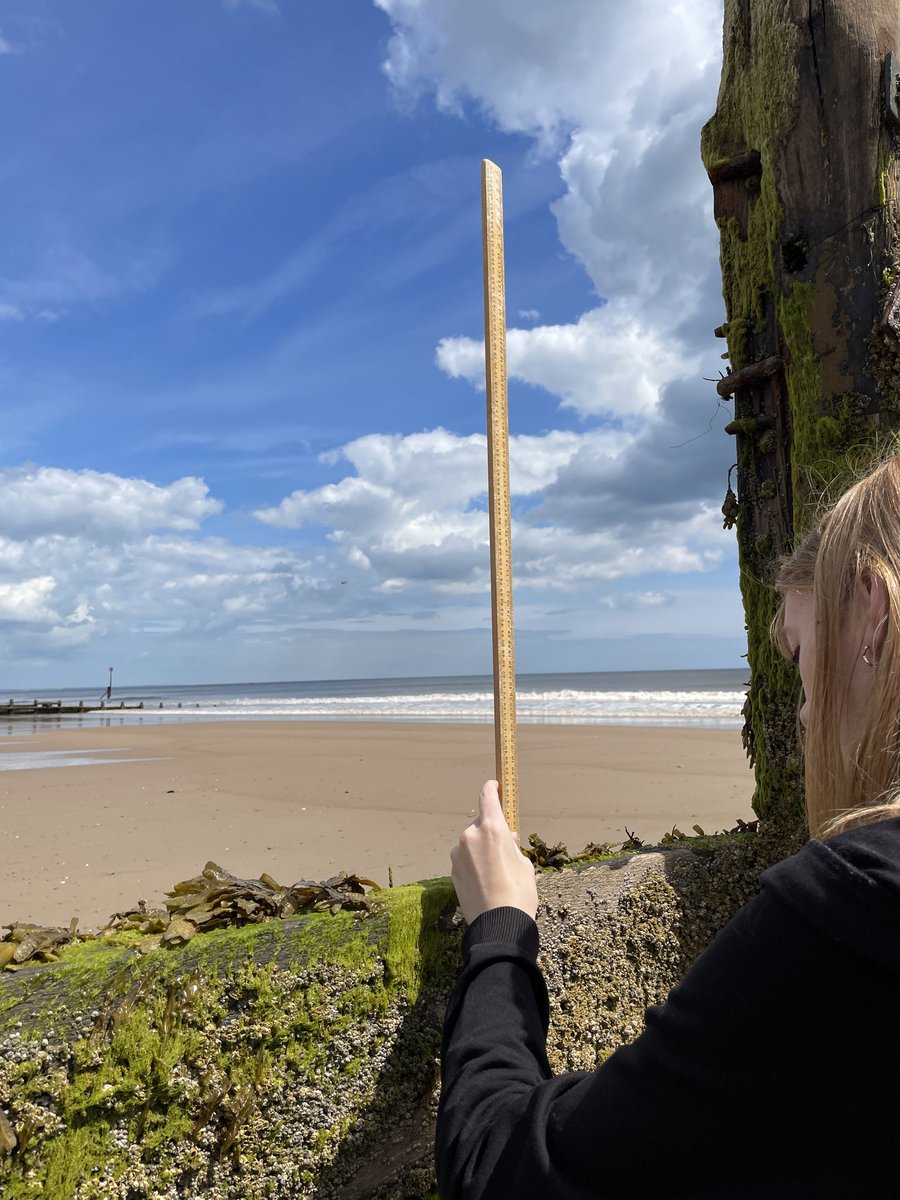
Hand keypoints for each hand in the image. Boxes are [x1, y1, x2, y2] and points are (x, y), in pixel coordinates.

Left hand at [450, 780, 538, 923]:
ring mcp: (458, 853)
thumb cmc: (519, 893)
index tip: (495, 786)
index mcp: (492, 829)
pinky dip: (474, 862)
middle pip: (480, 822)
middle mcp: (470, 836)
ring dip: (481, 848)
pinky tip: (486, 880)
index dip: (492, 789)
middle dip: (491, 829)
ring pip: (472, 842)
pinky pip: (465, 858)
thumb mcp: (524, 864)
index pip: (487, 797)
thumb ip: (511, 845)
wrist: (498, 925)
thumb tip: (505, 839)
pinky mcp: (453, 870)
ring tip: (497, 871)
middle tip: (505, 846)